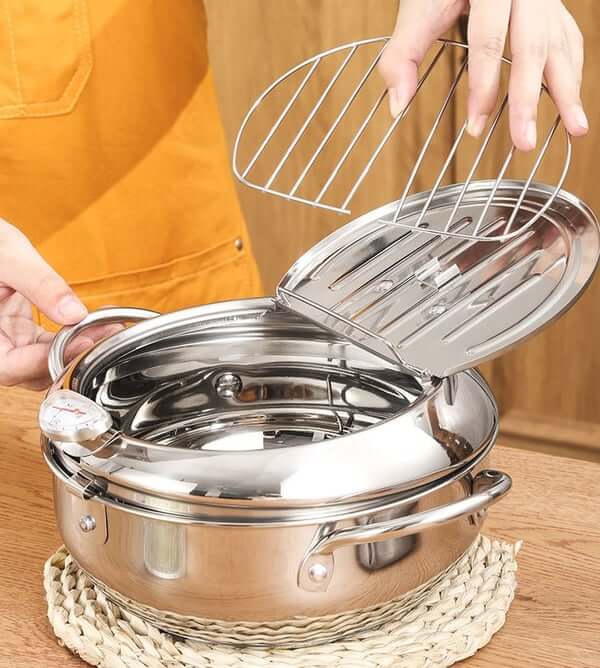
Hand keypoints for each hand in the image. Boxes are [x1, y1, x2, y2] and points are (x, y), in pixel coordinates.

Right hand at [0, 220, 118, 389]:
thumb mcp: (6, 254)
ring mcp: (6, 340)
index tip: (84, 343)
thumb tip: (74, 312)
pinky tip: (97, 322)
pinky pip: (48, 344)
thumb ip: (39, 283)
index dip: (49, 360)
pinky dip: (72, 336)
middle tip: (107, 335)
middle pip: (32, 371)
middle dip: (72, 356)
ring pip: (44, 361)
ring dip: (77, 348)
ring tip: (109, 329)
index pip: (12, 366)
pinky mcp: (19, 332)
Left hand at [379, 0, 587, 150]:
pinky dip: (571, 70)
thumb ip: (403, 55)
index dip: (483, 87)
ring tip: (575, 128)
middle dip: (528, 100)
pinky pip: (569, 38)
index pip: (489, 41)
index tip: (476, 127)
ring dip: (568, 90)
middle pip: (531, 47)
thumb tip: (398, 106)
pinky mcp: (553, 6)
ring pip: (560, 43)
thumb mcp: (418, 9)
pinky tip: (570, 98)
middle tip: (524, 142)